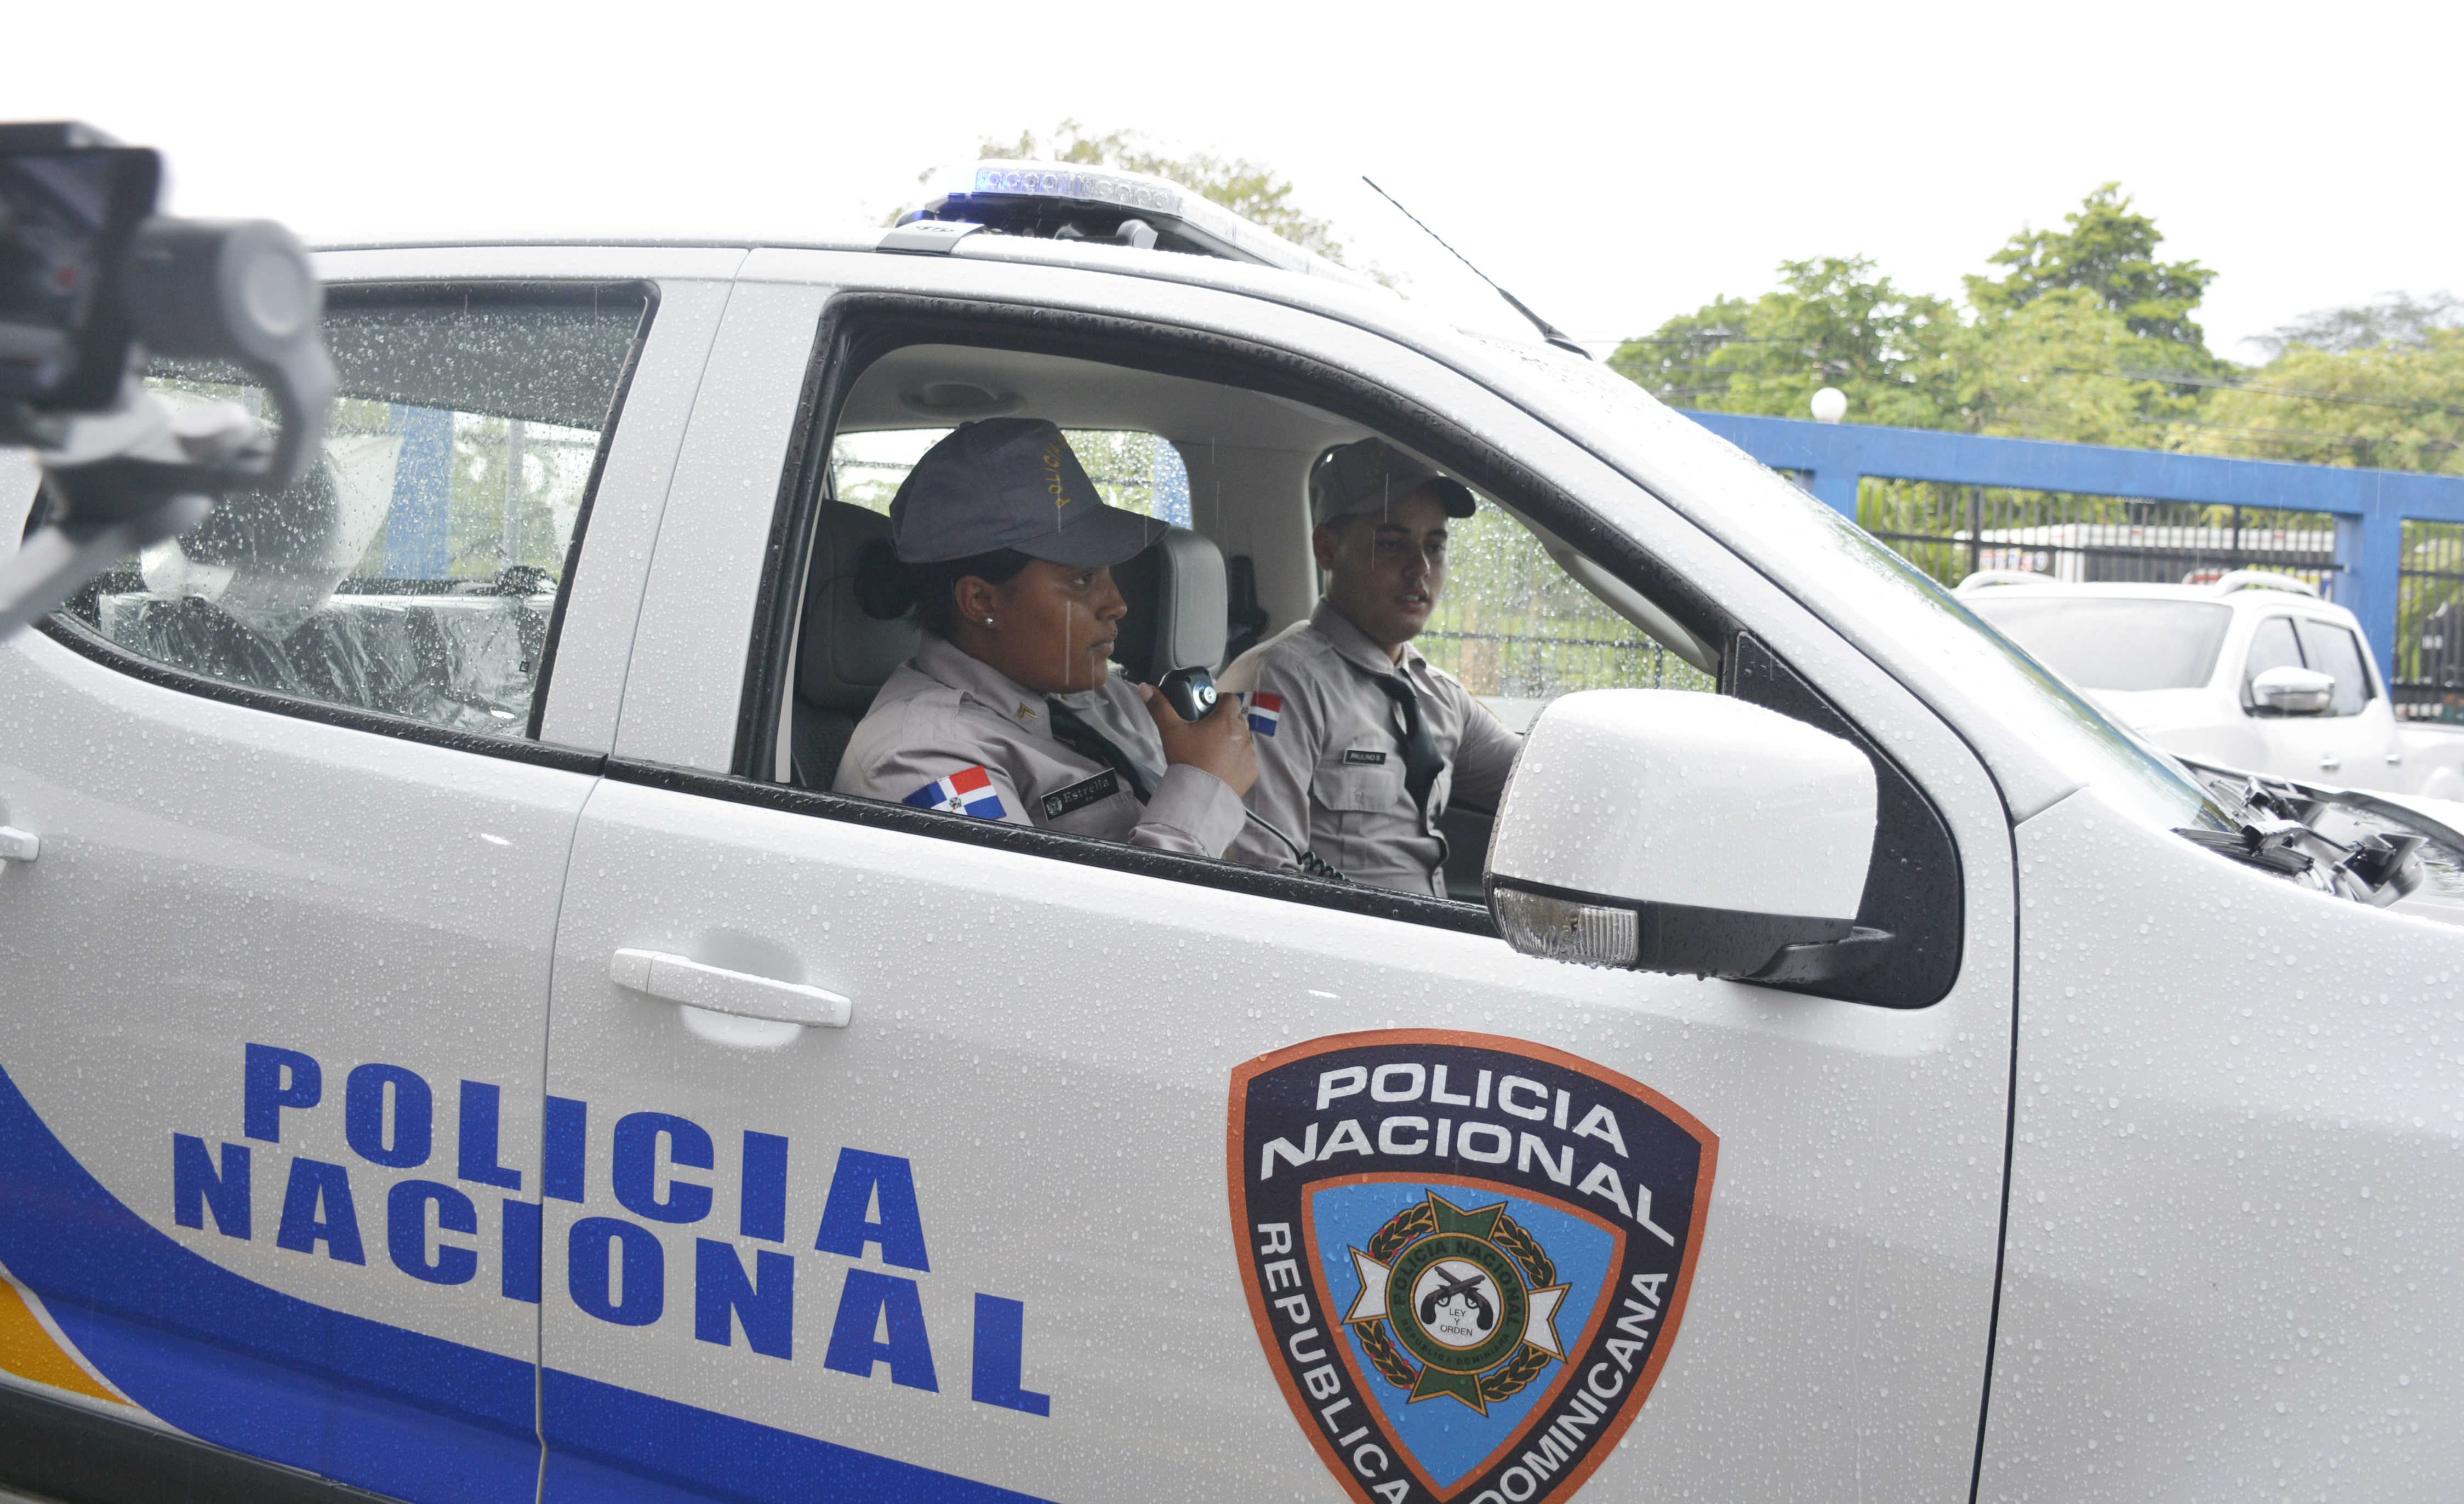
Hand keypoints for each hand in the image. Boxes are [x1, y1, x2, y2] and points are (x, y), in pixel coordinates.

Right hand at [1140, 682, 1258, 796]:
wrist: (1199, 795)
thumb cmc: (1187, 761)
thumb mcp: (1170, 731)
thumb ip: (1159, 707)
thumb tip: (1146, 688)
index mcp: (1226, 720)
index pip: (1230, 698)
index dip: (1219, 699)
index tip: (1208, 707)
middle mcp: (1242, 734)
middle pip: (1236, 718)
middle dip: (1224, 720)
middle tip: (1206, 730)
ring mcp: (1249, 753)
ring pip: (1242, 738)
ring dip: (1231, 740)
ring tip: (1212, 750)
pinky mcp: (1251, 770)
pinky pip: (1246, 759)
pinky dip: (1237, 760)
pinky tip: (1221, 766)